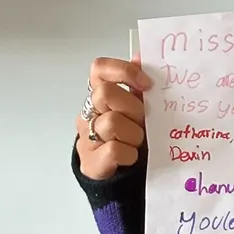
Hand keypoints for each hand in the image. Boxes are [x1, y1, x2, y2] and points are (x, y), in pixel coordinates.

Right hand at [75, 56, 152, 180]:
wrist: (122, 177)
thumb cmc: (132, 138)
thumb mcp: (138, 110)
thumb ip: (139, 87)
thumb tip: (142, 56)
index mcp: (100, 95)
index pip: (99, 69)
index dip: (123, 71)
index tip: (146, 85)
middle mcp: (89, 112)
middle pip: (105, 93)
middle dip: (132, 108)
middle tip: (142, 122)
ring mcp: (87, 136)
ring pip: (111, 122)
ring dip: (134, 134)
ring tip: (137, 142)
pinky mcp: (91, 161)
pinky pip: (114, 149)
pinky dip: (130, 154)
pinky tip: (131, 157)